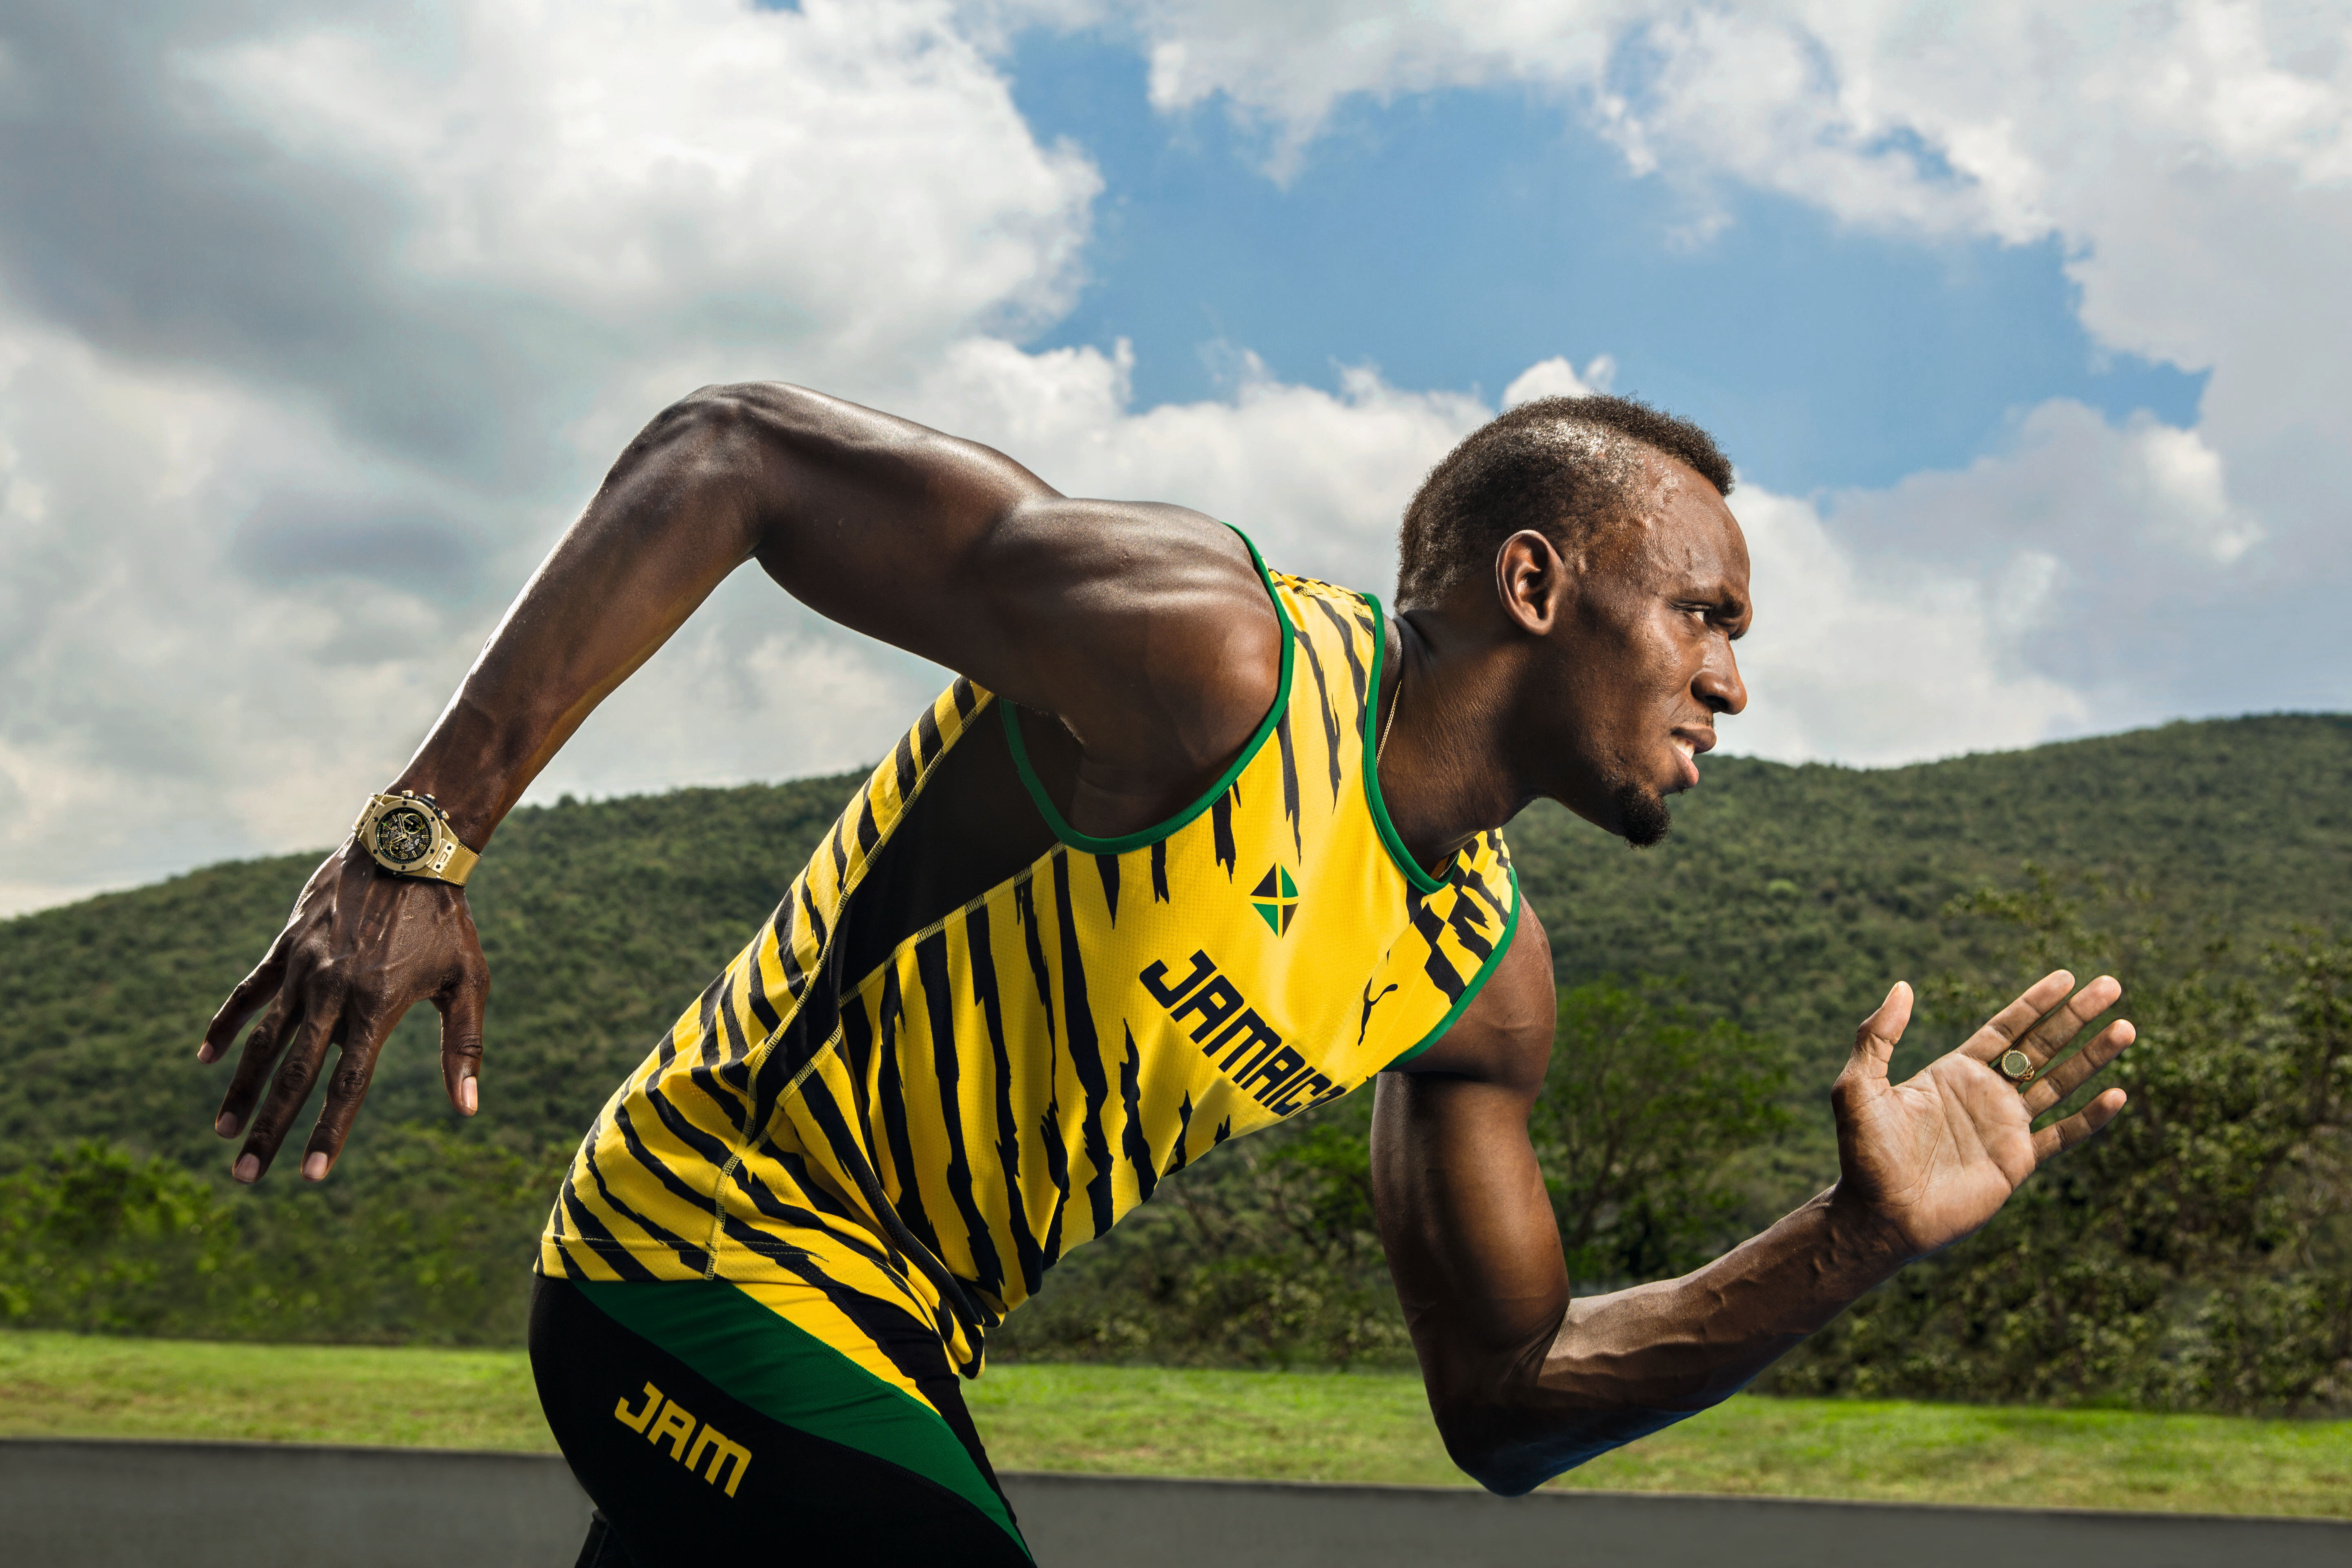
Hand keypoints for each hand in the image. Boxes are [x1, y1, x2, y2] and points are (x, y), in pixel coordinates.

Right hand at [199, 840, 489, 1182]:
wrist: (408, 852)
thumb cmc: (446, 923)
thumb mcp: (468, 982)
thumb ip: (464, 1047)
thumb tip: (468, 1110)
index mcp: (378, 1008)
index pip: (348, 1086)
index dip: (329, 1132)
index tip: (310, 1176)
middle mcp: (333, 994)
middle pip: (295, 1075)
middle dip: (269, 1128)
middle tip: (244, 1175)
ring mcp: (304, 970)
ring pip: (264, 1041)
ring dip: (241, 1089)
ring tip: (222, 1131)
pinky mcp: (286, 947)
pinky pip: (249, 992)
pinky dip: (227, 1024)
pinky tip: (207, 1058)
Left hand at [1828, 971, 2132, 1258]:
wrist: (1879, 1214)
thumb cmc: (1864, 1153)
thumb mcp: (1859, 1086)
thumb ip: (1878, 1035)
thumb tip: (1902, 986)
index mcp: (1954, 1071)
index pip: (2006, 1028)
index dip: (2037, 1003)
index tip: (2067, 977)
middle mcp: (1986, 1094)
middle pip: (2042, 1046)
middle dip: (2076, 1017)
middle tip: (2111, 986)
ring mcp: (2006, 1127)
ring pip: (2060, 1083)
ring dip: (2093, 1056)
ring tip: (2126, 1028)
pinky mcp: (2018, 1161)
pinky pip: (2063, 1135)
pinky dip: (2091, 1117)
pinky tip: (2117, 1095)